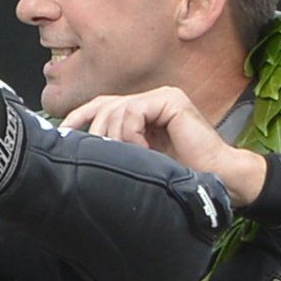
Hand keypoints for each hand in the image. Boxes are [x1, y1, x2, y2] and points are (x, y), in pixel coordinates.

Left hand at [61, 85, 266, 207]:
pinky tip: (145, 151)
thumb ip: (115, 150)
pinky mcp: (171, 100)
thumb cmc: (181, 178)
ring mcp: (161, 97)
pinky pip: (132, 112)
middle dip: (96, 133)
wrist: (217, 182)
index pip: (101, 107)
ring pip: (115, 110)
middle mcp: (151, 101)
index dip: (79, 118)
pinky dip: (131, 135)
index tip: (63, 135)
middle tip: (103, 158)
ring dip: (118, 140)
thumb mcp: (137, 164)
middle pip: (104, 106)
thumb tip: (78, 149)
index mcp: (142, 113)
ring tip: (135, 160)